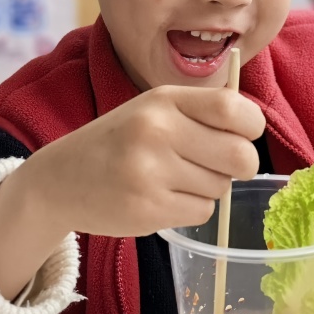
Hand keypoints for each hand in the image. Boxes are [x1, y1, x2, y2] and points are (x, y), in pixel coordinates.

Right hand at [0, 85, 265, 297]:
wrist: (60, 179)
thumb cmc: (119, 142)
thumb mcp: (153, 110)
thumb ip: (200, 113)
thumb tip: (253, 127)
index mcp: (163, 100)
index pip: (233, 109)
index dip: (251, 126)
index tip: (243, 135)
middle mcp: (157, 131)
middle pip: (240, 155)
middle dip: (239, 166)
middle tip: (219, 165)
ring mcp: (151, 172)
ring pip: (221, 188)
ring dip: (208, 189)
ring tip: (173, 180)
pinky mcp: (147, 209)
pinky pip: (201, 213)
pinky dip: (190, 209)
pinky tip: (162, 198)